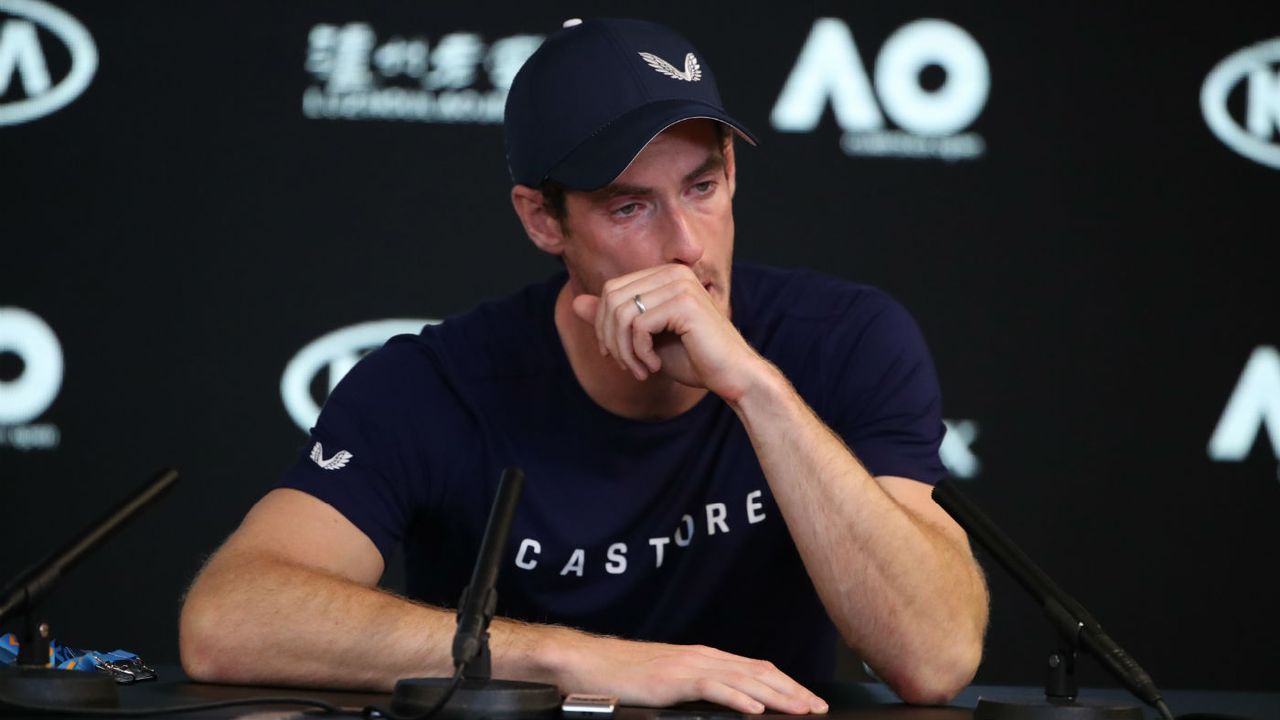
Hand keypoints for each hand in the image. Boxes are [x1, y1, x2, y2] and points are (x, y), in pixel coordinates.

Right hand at [559, 634, 827, 714]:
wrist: (588, 662)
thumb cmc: (624, 675)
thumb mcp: (669, 680)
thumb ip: (698, 686)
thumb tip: (727, 700)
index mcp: (704, 657)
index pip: (756, 668)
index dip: (786, 683)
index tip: (809, 700)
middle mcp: (702, 657)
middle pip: (759, 672)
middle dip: (792, 691)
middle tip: (818, 708)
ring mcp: (688, 666)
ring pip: (744, 679)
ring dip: (777, 695)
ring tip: (800, 710)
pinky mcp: (672, 680)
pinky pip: (712, 687)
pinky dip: (738, 697)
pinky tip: (756, 709)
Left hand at [570, 264, 761, 400]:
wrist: (732, 377)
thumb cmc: (694, 359)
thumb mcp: (644, 340)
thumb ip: (613, 320)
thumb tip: (576, 302)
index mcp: (665, 275)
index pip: (612, 290)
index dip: (604, 326)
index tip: (617, 356)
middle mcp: (673, 272)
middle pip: (612, 298)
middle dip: (611, 339)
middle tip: (626, 366)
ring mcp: (680, 284)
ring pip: (622, 314)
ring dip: (624, 350)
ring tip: (639, 369)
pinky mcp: (684, 303)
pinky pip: (638, 326)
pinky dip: (639, 353)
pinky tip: (653, 366)